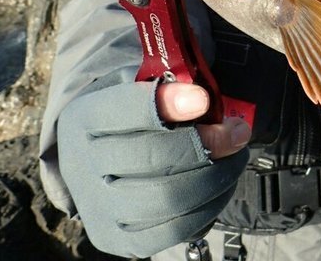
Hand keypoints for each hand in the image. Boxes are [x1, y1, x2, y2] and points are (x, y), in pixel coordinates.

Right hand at [57, 79, 248, 256]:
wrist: (101, 155)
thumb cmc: (135, 113)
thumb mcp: (145, 83)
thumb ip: (173, 82)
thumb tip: (208, 100)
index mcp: (84, 117)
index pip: (125, 110)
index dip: (168, 104)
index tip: (203, 100)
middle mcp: (82, 165)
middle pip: (154, 158)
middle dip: (207, 144)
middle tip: (237, 132)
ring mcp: (98, 208)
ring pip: (168, 199)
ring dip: (216, 176)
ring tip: (235, 156)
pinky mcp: (118, 238)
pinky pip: (174, 231)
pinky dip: (208, 207)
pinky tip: (220, 184)